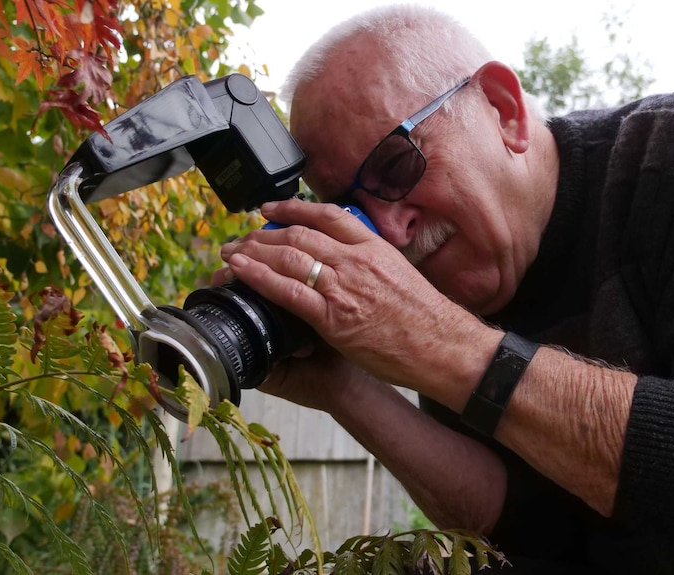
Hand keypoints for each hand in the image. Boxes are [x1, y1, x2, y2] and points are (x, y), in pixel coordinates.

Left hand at [219, 199, 496, 395]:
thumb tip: (347, 264)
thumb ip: (370, 264)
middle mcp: (355, 259)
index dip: (293, 207)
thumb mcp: (400, 275)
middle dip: (263, 233)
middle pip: (299, 233)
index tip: (271, 208)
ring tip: (232, 253)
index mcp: (373, 246)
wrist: (442, 346)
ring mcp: (343, 286)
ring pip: (288, 257)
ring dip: (253, 252)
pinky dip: (259, 277)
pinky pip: (288, 290)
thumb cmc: (425, 318)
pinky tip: (240, 271)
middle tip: (241, 237)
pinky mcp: (334, 316)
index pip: (327, 215)